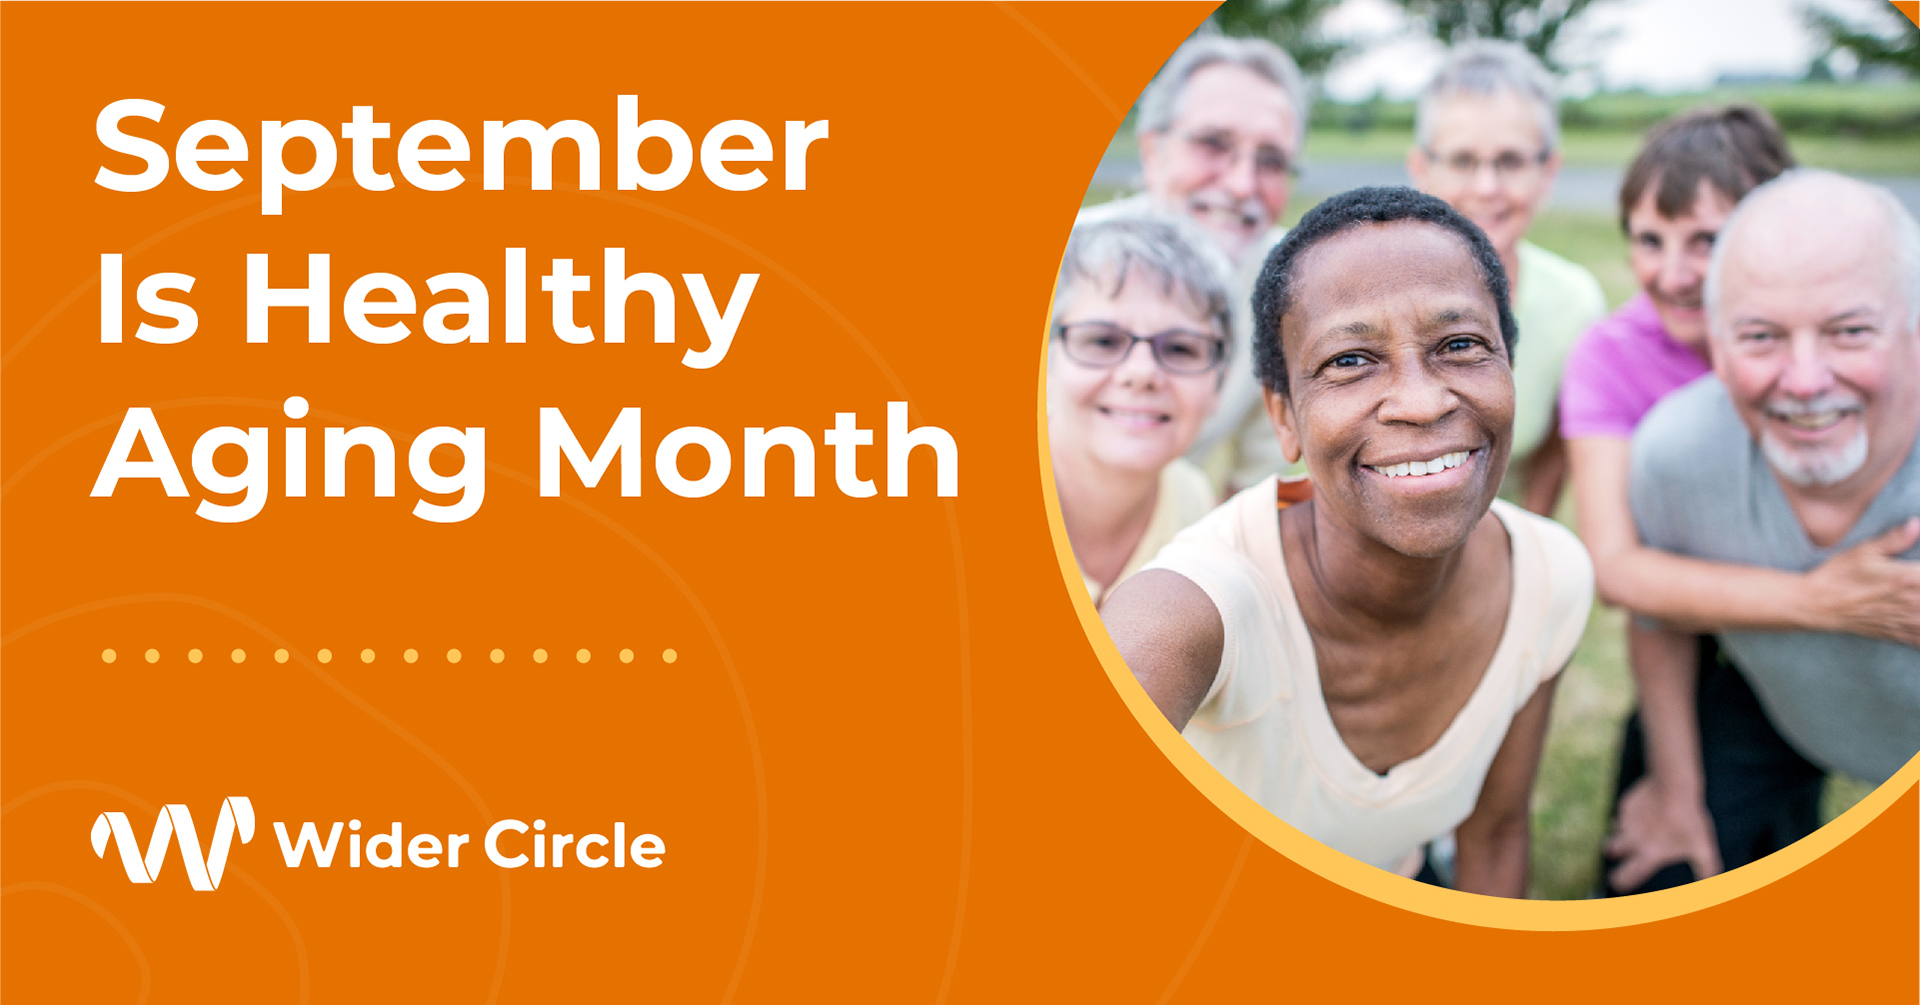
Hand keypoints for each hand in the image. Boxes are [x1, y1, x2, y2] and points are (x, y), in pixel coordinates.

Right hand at [1605, 776, 1721, 891]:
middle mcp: (1633, 840)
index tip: (1619, 883)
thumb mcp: (1702, 847)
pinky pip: (1622, 816)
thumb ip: (1706, 869)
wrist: (1673, 785)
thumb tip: (1713, 891)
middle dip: (1614, 855)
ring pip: (1613, 833)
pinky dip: (1629, 818)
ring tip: (1631, 834)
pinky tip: (1644, 814)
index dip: (1620, 882)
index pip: (1626, 876)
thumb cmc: (1689, 820)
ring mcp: (1626, 822)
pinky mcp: (1625, 807)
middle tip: (1621, 854)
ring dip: (1618, 836)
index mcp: (1649, 854)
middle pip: (1611, 852)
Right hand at [1805, 517, 1919, 647]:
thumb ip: (1895, 539)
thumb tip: (1916, 524)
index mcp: (1909, 578)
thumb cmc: (1839, 574)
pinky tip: (1917, 622)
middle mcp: (1913, 603)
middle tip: (1919, 587)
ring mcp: (1907, 621)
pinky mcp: (1898, 633)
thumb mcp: (1865, 551)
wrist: (1817, 605)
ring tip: (1919, 602)